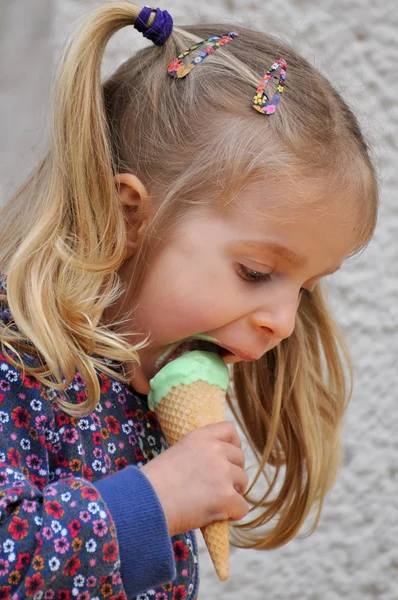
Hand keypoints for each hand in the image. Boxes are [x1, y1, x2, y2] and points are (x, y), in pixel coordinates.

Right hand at [141, 421, 248, 537]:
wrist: (145, 502)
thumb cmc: (153, 483)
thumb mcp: (176, 454)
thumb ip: (197, 456)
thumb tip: (209, 471)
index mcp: (201, 437)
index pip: (229, 430)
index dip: (233, 445)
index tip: (228, 458)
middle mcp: (215, 450)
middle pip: (240, 458)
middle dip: (233, 473)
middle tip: (219, 487)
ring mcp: (223, 473)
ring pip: (242, 482)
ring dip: (233, 493)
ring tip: (215, 503)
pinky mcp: (226, 497)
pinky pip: (242, 507)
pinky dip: (233, 514)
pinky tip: (218, 517)